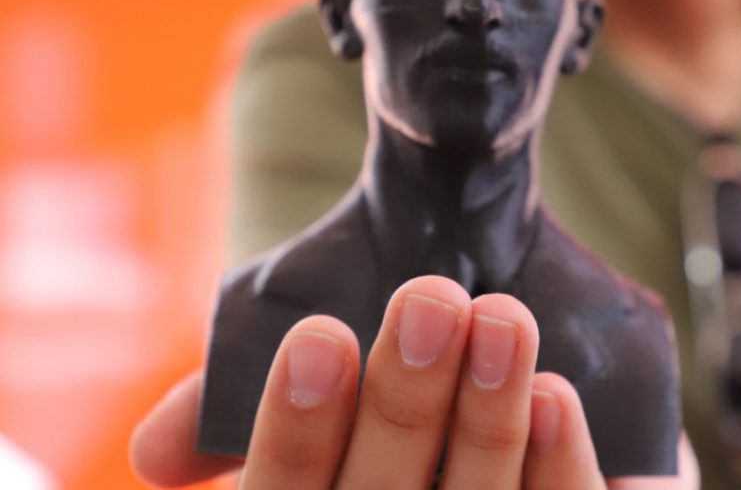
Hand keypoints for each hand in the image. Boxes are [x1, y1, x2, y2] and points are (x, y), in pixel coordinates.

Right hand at [131, 275, 696, 488]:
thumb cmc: (374, 384)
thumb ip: (226, 409)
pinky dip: (561, 466)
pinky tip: (554, 398)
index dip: (296, 427)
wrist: (475, 356)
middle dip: (408, 402)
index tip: (319, 335)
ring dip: (491, 418)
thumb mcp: (304, 384)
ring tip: (502, 318)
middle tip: (432, 300)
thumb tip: (152, 451)